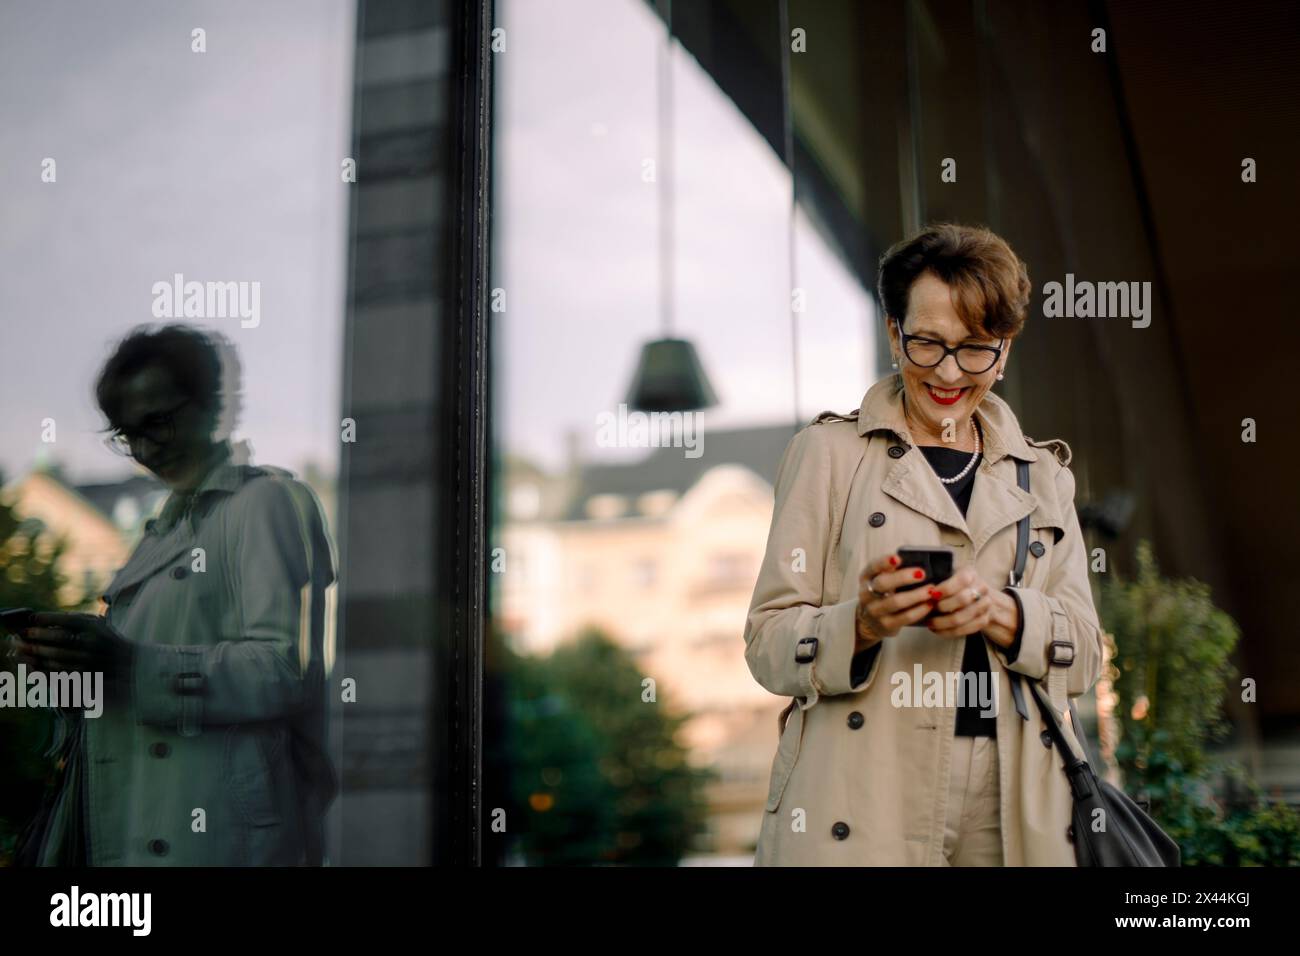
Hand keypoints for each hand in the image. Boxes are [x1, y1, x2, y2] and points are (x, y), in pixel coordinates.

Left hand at [14, 612, 135, 683]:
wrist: (129, 664)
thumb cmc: (107, 640)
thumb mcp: (97, 624)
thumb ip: (74, 619)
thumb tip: (45, 620)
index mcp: (95, 628)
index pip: (67, 620)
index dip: (47, 618)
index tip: (32, 618)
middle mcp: (93, 643)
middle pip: (59, 639)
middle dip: (37, 637)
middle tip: (21, 636)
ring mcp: (89, 661)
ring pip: (57, 658)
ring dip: (37, 655)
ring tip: (23, 651)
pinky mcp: (85, 676)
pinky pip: (60, 673)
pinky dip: (45, 668)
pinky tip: (35, 665)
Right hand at [856, 553, 936, 646]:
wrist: (871, 621)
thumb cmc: (884, 593)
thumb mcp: (882, 580)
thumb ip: (894, 571)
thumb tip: (920, 562)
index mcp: (866, 577)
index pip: (873, 566)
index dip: (884, 562)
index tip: (898, 558)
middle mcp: (866, 593)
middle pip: (883, 583)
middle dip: (903, 577)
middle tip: (922, 573)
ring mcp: (874, 611)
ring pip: (896, 601)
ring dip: (916, 595)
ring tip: (931, 590)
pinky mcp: (885, 624)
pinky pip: (905, 617)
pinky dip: (919, 610)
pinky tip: (929, 604)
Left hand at [926, 566, 1018, 644]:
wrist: (978, 596)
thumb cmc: (955, 585)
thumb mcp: (948, 575)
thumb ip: (937, 578)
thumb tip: (921, 586)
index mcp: (970, 573)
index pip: (962, 580)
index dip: (946, 588)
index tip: (932, 594)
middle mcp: (981, 587)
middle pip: (962, 600)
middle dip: (943, 606)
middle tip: (928, 609)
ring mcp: (985, 605)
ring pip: (963, 617)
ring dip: (943, 622)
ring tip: (930, 623)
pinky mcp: (984, 619)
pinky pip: (967, 629)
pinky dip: (949, 632)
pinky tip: (938, 630)